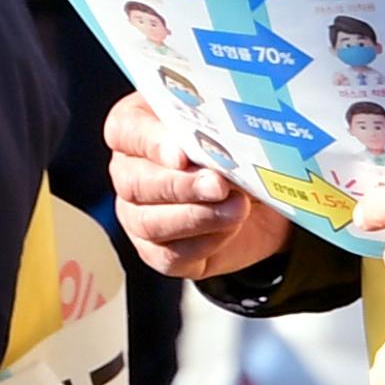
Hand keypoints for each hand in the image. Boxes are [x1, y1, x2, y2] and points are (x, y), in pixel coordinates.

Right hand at [106, 96, 291, 281]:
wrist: (259, 199)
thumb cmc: (235, 153)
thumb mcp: (230, 132)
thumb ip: (219, 133)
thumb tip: (224, 151)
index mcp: (137, 129)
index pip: (124, 131)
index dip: (150, 142)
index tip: (182, 155)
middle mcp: (129, 171)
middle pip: (133, 182)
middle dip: (180, 185)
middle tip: (219, 185)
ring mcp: (137, 214)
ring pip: (148, 222)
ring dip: (196, 216)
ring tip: (237, 208)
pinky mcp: (156, 251)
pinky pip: (169, 254)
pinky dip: (205, 242)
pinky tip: (230, 227)